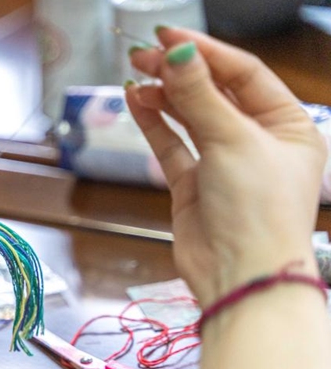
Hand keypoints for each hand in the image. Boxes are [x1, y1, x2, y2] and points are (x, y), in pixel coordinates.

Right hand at [126, 27, 326, 304]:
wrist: (240, 276)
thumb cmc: (259, 212)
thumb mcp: (233, 141)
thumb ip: (198, 95)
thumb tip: (177, 53)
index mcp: (288, 125)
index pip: (243, 73)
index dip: (204, 52)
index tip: (167, 37)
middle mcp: (257, 141)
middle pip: (213, 92)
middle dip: (178, 72)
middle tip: (142, 55)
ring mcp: (223, 163)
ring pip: (189, 117)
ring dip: (163, 95)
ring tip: (136, 78)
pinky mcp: (194, 185)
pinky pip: (171, 145)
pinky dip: (153, 123)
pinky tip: (135, 102)